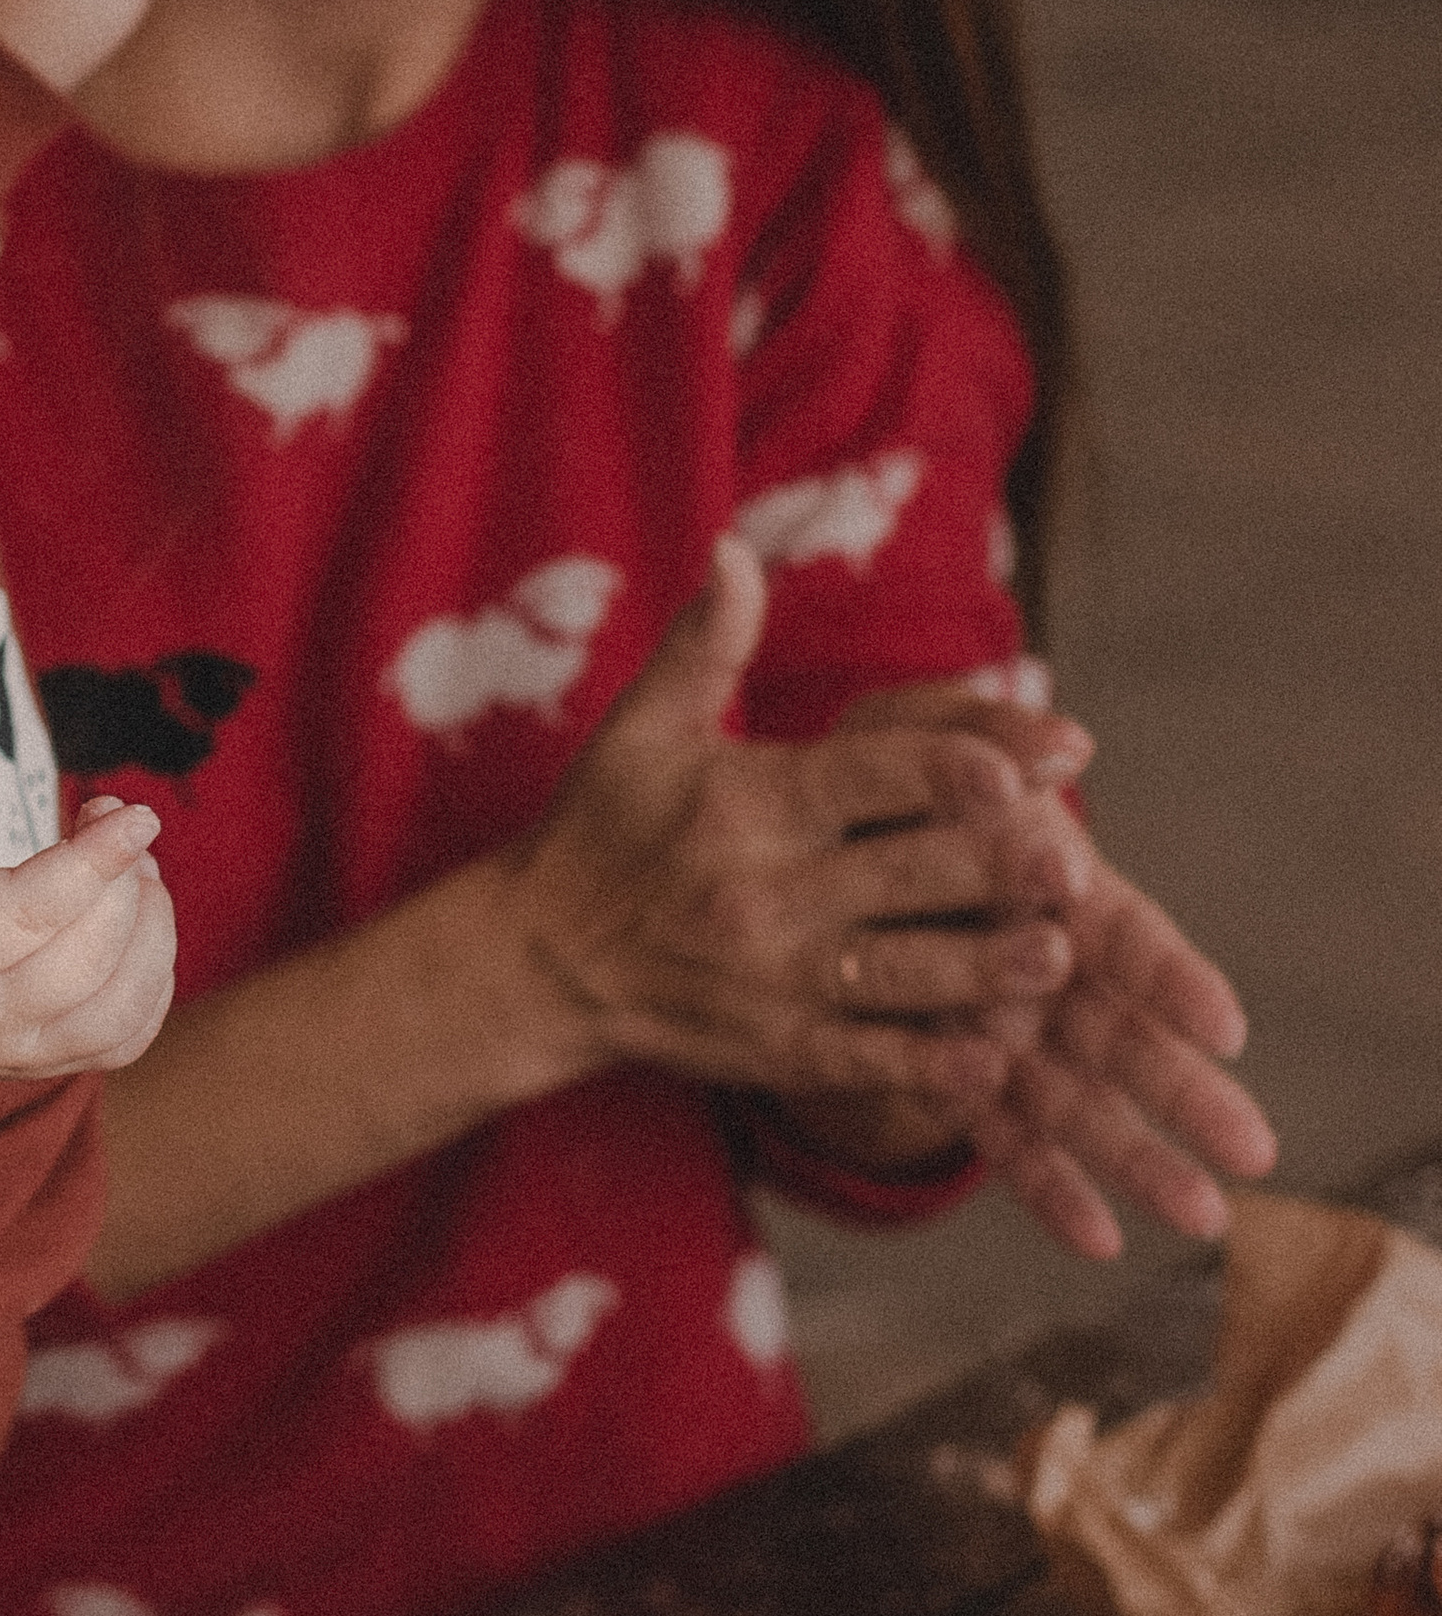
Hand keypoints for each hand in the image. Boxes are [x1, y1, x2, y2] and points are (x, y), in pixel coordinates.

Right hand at [0, 712, 175, 1075]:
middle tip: (112, 816)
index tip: (134, 812)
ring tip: (137, 868)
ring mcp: (9, 1054)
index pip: (27, 915)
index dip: (92, 862)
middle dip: (121, 882)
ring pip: (115, 1012)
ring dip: (151, 933)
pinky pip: (124, 1041)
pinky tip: (140, 923)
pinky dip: (154, 983)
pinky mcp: (40, 1063)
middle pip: (82, 962)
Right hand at [500, 539, 1092, 1116]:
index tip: (1028, 761)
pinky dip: (927, 1067)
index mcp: (744, 802)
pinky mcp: (773, 1049)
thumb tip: (735, 547)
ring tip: (1059, 956)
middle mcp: (761, 890)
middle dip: (993, 869)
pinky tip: (993, 1061)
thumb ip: (707, 644)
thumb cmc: (603, 829)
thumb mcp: (641, 728)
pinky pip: (862, 1060)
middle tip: (1077, 861)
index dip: (949, 767)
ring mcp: (770, 978)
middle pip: (902, 874)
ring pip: (898, 974)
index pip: (863, 775)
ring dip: (983, 968)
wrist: (538, 962)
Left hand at [823, 673, 1277, 1257]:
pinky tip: (1098, 1239)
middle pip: (1117, 1029)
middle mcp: (1035, 958)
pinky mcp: (948, 1067)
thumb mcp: (910, 734)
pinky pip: (998, 1131)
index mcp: (1045, 880)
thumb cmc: (871, 770)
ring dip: (1136, 1157)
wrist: (787, 833)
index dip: (1170, 975)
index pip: (1121, 933)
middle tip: (1253, 1151)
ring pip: (1073, 1095)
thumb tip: (1064, 742)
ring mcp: (997, 1019)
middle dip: (1183, 1089)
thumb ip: (981, 731)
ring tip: (1204, 1219)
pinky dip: (1045, 1182)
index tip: (1221, 1025)